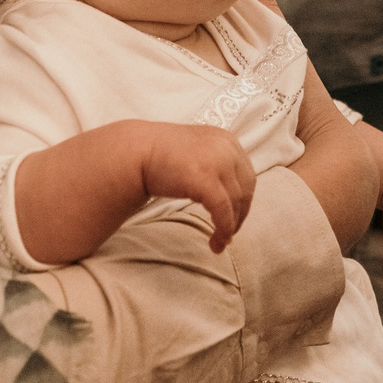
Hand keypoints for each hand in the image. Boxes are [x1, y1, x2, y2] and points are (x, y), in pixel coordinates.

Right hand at [135, 122, 257, 251]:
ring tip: (219, 242)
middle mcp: (225, 147)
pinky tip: (216, 240)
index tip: (235, 218)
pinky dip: (223, 228)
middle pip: (246, 189)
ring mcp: (216, 161)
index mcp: (226, 140)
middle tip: (228, 234)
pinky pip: (223, 210)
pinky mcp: (205, 177)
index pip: (246, 175)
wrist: (136, 152)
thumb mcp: (198, 152)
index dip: (243, 201)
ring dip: (231, 227)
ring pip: (236, 202)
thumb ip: (216, 165)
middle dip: (240, 215)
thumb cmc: (162, 157)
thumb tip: (230, 198)